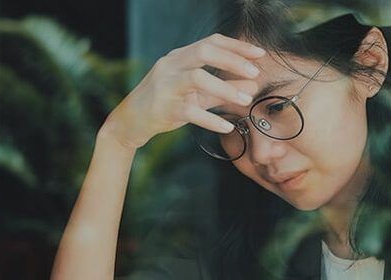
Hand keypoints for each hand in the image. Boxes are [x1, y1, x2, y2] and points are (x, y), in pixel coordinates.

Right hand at [102, 33, 264, 149]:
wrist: (130, 122)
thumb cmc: (166, 103)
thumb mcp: (197, 94)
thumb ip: (223, 89)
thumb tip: (253, 86)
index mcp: (180, 57)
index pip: (211, 42)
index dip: (237, 46)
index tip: (260, 54)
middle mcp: (171, 65)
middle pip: (204, 52)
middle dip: (233, 60)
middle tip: (255, 73)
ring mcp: (166, 85)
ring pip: (198, 78)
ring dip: (225, 88)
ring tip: (246, 101)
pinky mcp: (163, 108)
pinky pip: (190, 112)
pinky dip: (211, 119)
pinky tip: (227, 127)